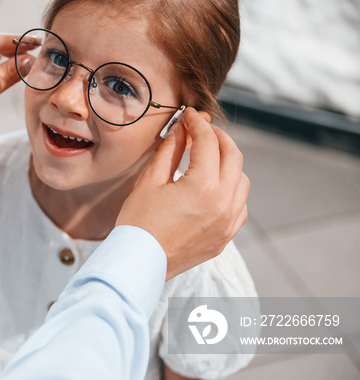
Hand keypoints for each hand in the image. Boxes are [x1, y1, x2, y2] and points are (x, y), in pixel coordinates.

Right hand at [116, 108, 249, 279]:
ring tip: (208, 158)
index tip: (189, 115)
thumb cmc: (138, 224)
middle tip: (201, 129)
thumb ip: (171, 151)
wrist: (138, 263)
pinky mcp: (225, 237)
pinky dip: (232, 191)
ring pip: (242, 181)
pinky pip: (240, 207)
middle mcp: (223, 204)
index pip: (208, 142)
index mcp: (203, 187)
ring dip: (228, 163)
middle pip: (233, 156)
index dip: (198, 123)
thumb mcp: (150, 181)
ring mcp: (228, 223)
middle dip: (218, 137)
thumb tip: (182, 129)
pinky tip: (214, 188)